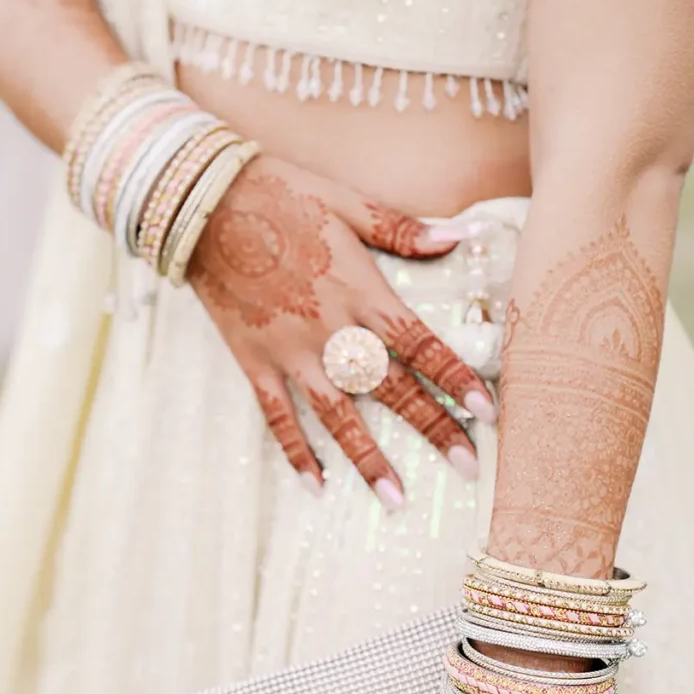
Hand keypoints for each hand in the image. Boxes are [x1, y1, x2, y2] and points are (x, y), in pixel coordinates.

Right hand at [188, 155, 496, 506]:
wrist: (204, 204)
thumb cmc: (281, 195)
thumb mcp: (348, 202)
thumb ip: (404, 229)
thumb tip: (461, 235)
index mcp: (361, 291)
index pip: (422, 345)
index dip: (457, 379)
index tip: (489, 412)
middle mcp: (331, 331)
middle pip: (392, 389)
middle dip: (434, 428)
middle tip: (468, 466)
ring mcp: (291, 352)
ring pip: (338, 416)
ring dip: (369, 458)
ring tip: (397, 498)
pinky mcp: (255, 362)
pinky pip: (278, 417)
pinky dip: (296, 452)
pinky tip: (316, 486)